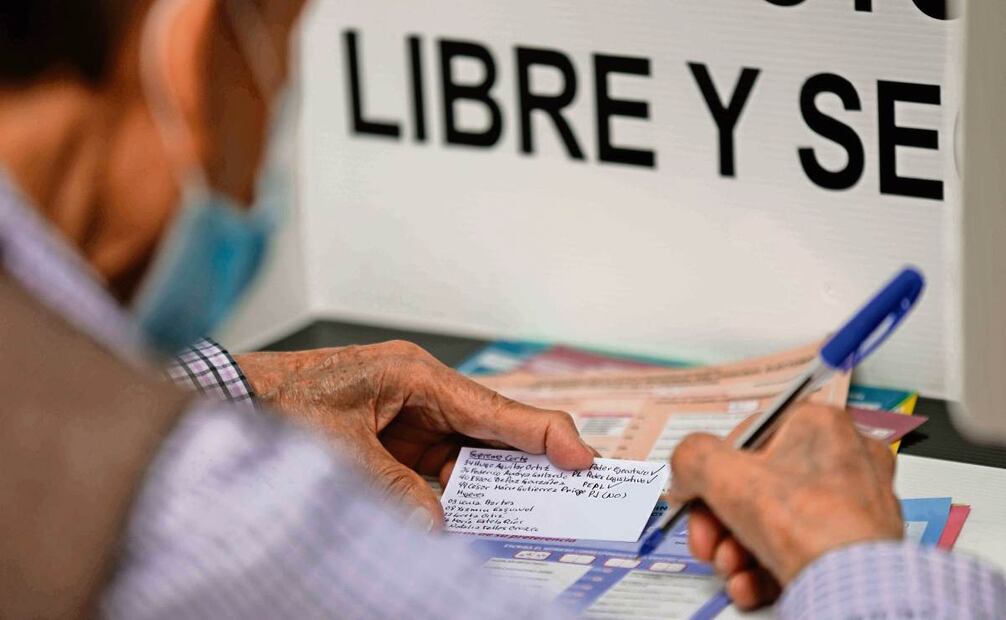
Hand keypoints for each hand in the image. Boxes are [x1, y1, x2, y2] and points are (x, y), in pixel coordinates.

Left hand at [236, 341, 594, 527]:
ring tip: (520, 512)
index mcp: (414, 375)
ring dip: (485, 485)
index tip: (582, 458)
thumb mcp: (342, 452)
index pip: (493, 409)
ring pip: (466, 454)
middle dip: (526, 463)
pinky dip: (451, 494)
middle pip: (489, 431)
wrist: (233, 399)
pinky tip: (460, 515)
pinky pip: (437, 469)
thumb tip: (434, 524)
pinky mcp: (394, 438)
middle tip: (568, 492)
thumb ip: (394, 489)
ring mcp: (408, 415)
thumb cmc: (281, 403)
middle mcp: (420, 391)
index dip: (544, 434)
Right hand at [668, 404, 902, 609]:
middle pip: (759, 486)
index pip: (747, 439)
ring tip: (730, 570)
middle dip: (722, 522)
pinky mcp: (862, 544)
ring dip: (738, 548)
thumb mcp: (722, 476)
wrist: (856, 586)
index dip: (711, 473)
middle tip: (707, 544)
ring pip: (779, 521)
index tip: (693, 500)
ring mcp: (859, 502)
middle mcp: (846, 456)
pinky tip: (747, 585)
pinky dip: (768, 567)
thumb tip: (685, 472)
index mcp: (819, 423)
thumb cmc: (800, 521)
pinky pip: (803, 547)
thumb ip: (691, 459)